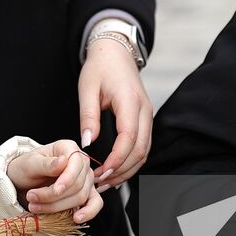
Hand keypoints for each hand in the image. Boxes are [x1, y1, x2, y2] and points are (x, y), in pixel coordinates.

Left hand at [6, 140, 103, 224]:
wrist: (23, 182)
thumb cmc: (26, 168)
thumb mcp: (30, 163)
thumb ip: (46, 164)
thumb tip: (63, 161)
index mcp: (68, 148)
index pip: (76, 164)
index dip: (67, 179)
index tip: (55, 190)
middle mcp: (81, 163)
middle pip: (77, 184)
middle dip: (54, 196)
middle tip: (32, 198)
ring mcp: (85, 179)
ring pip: (81, 197)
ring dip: (58, 206)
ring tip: (36, 207)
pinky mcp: (86, 194)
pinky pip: (95, 203)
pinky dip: (88, 212)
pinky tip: (77, 218)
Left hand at [78, 41, 151, 189]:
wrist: (115, 52)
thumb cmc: (100, 67)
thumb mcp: (87, 88)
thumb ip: (88, 116)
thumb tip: (87, 144)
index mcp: (130, 101)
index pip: (129, 138)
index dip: (116, 160)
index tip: (101, 172)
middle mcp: (144, 110)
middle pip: (141, 150)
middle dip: (122, 171)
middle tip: (100, 182)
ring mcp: (148, 114)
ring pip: (145, 151)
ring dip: (128, 169)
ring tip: (106, 181)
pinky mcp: (145, 118)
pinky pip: (143, 144)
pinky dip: (132, 161)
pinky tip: (117, 170)